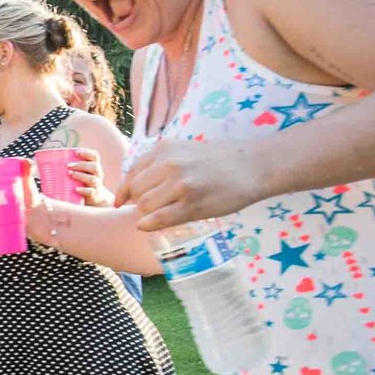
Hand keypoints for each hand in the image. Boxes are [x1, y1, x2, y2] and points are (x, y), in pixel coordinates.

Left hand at [63, 148, 111, 207]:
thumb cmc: (82, 179)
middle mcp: (98, 174)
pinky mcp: (94, 194)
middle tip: (67, 165)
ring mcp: (97, 184)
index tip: (76, 152)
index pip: (94, 156)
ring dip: (80, 176)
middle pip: (94, 167)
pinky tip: (76, 189)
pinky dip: (83, 190)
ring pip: (92, 179)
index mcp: (94, 165)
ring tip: (70, 174)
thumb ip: (69, 165)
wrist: (94, 195)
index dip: (87, 153)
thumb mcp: (79, 171)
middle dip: (81, 165)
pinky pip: (90, 192)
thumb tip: (45, 159)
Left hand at [118, 140, 274, 231]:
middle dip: (138, 203)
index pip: (132, 174)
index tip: (122, 202)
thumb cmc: (217, 161)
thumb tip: (131, 188)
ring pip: (145, 206)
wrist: (252, 166)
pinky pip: (160, 219)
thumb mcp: (183, 150)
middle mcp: (168, 164)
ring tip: (160, 215)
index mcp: (164, 149)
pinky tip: (148, 226)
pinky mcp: (192, 204)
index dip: (125, 191)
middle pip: (136, 192)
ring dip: (147, 214)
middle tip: (148, 210)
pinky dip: (148, 224)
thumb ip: (159, 164)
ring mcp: (180, 184)